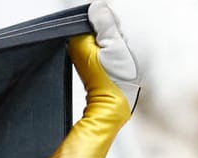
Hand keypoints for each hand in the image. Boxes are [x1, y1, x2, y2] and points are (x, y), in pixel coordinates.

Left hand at [72, 1, 140, 115]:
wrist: (115, 107)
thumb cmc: (115, 82)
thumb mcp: (114, 46)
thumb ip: (105, 23)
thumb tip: (97, 5)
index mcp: (79, 41)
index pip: (96, 18)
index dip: (111, 25)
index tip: (117, 38)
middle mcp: (78, 48)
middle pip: (101, 28)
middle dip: (115, 35)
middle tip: (119, 52)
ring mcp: (86, 56)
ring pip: (106, 38)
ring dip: (117, 45)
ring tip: (118, 59)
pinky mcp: (94, 64)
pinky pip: (107, 49)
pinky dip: (115, 54)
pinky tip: (117, 64)